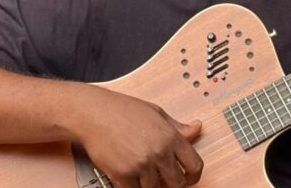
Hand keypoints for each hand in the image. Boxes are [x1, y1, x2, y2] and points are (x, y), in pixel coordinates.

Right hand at [73, 88, 203, 187]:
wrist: (93, 114)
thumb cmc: (122, 110)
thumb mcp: (157, 113)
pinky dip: (133, 187)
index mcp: (171, 137)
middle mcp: (159, 152)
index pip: (195, 165)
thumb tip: (196, 128)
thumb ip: (178, 127)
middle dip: (172, 183)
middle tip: (165, 179)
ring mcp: (141, 165)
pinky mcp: (123, 175)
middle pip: (177, 183)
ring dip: (151, 185)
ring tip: (144, 174)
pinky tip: (131, 177)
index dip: (194, 175)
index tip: (189, 177)